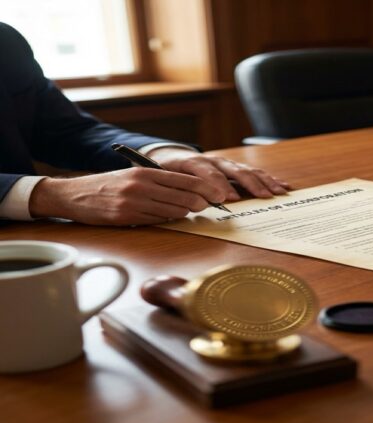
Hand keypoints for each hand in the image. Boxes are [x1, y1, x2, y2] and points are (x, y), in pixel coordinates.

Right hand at [29, 168, 226, 224]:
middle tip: (208, 206)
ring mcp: (134, 204)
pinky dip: (167, 219)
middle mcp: (141, 187)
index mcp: (145, 173)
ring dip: (184, 212)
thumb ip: (159, 181)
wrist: (75, 195)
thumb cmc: (109, 185)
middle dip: (200, 203)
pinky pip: (157, 221)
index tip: (218, 194)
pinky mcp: (128, 218)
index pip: (184, 180)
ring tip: (190, 210)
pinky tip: (169, 216)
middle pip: (183, 197)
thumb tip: (191, 192)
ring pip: (173, 211)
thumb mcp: (134, 175)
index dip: (205, 188)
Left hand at [148, 148, 289, 201]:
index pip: (209, 173)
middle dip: (250, 184)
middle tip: (263, 196)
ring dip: (265, 182)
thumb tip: (196, 203)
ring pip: (249, 171)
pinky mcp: (236, 168)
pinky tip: (282, 186)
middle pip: (236, 171)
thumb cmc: (169, 172)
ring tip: (277, 192)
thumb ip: (180, 189)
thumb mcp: (167, 179)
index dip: (219, 185)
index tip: (227, 198)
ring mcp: (227, 164)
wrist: (172, 156)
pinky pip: (255, 173)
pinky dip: (269, 179)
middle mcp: (215, 161)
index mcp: (195, 163)